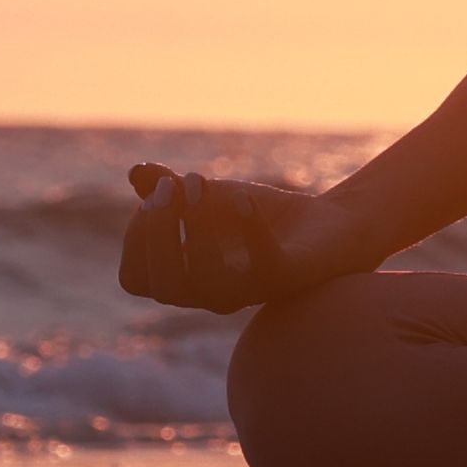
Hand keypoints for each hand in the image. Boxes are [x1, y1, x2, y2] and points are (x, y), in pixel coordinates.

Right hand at [117, 162, 356, 314]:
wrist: (330, 224)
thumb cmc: (261, 218)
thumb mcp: (209, 197)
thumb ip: (170, 189)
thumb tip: (136, 172)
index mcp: (187, 279)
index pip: (135, 279)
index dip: (135, 238)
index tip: (153, 196)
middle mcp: (212, 294)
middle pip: (164, 287)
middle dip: (158, 234)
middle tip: (171, 188)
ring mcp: (250, 289)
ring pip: (208, 284)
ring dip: (198, 228)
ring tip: (203, 182)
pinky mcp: (287, 277)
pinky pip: (263, 266)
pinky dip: (250, 228)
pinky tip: (243, 196)